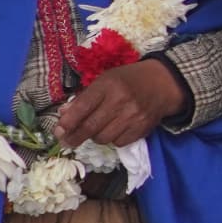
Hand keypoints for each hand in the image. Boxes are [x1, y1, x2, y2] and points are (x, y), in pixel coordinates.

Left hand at [54, 55, 189, 149]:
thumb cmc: (128, 80)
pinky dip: (112, 139)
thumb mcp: (104, 81)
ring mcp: (133, 116)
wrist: (163, 84)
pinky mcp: (142, 128)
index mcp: (108, 85)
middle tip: (67, 142)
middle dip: (75, 137)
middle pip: (90, 127)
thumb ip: (84, 98)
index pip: (83, 107)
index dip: (68, 122)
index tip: (58, 131)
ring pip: (103, 138)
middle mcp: (120, 101)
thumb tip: (64, 115)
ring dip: (95, 137)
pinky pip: (118, 143)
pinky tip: (114, 130)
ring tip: (97, 129)